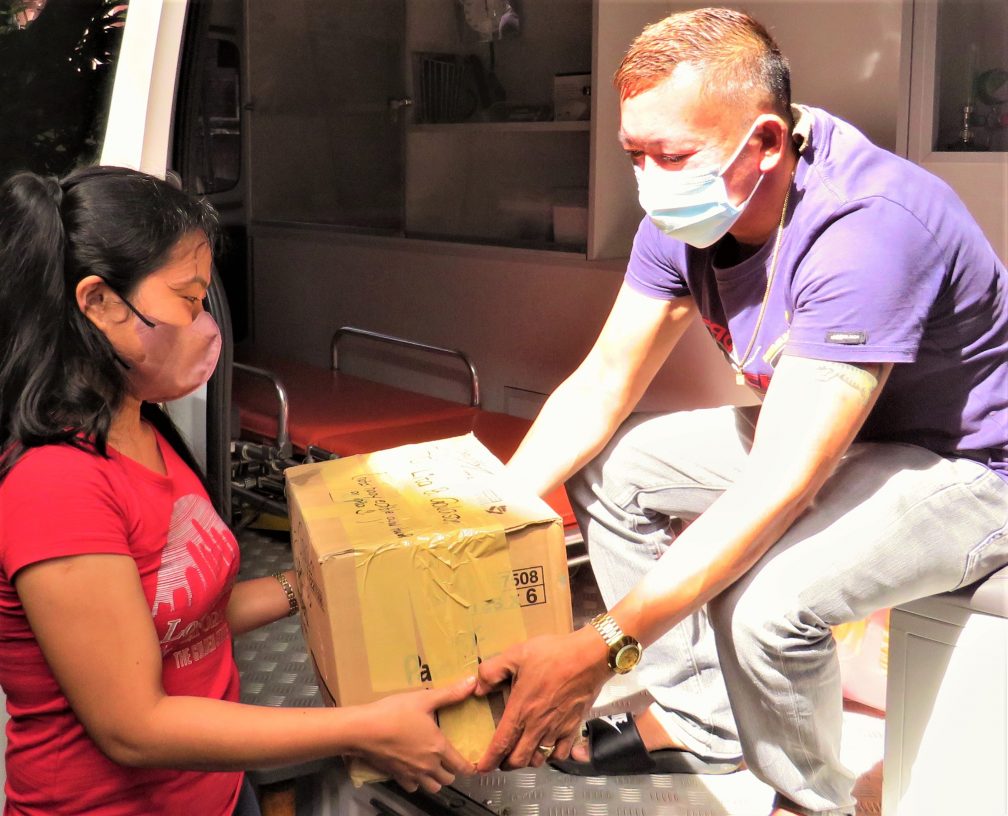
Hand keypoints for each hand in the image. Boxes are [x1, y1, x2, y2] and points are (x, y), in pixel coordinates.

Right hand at [355, 675, 477, 792]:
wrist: (364, 730)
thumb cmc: (394, 712)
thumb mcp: (424, 698)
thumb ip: (450, 693)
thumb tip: (473, 682)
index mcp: (438, 747)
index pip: (461, 766)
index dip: (469, 767)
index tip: (470, 765)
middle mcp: (428, 765)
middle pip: (448, 779)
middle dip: (452, 772)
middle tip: (449, 760)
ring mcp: (411, 773)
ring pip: (432, 787)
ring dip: (435, 780)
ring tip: (433, 768)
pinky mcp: (396, 776)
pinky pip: (412, 788)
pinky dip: (416, 783)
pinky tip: (413, 770)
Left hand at [475, 628, 609, 771]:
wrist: (589, 657)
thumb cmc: (553, 654)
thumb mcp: (516, 654)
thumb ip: (492, 670)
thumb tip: (477, 687)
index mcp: (521, 710)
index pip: (501, 744)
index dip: (490, 760)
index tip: (482, 768)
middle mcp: (538, 726)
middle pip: (519, 759)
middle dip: (506, 764)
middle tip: (499, 759)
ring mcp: (557, 729)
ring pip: (539, 759)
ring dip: (527, 761)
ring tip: (521, 753)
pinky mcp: (573, 728)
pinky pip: (561, 753)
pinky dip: (551, 756)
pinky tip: (547, 748)